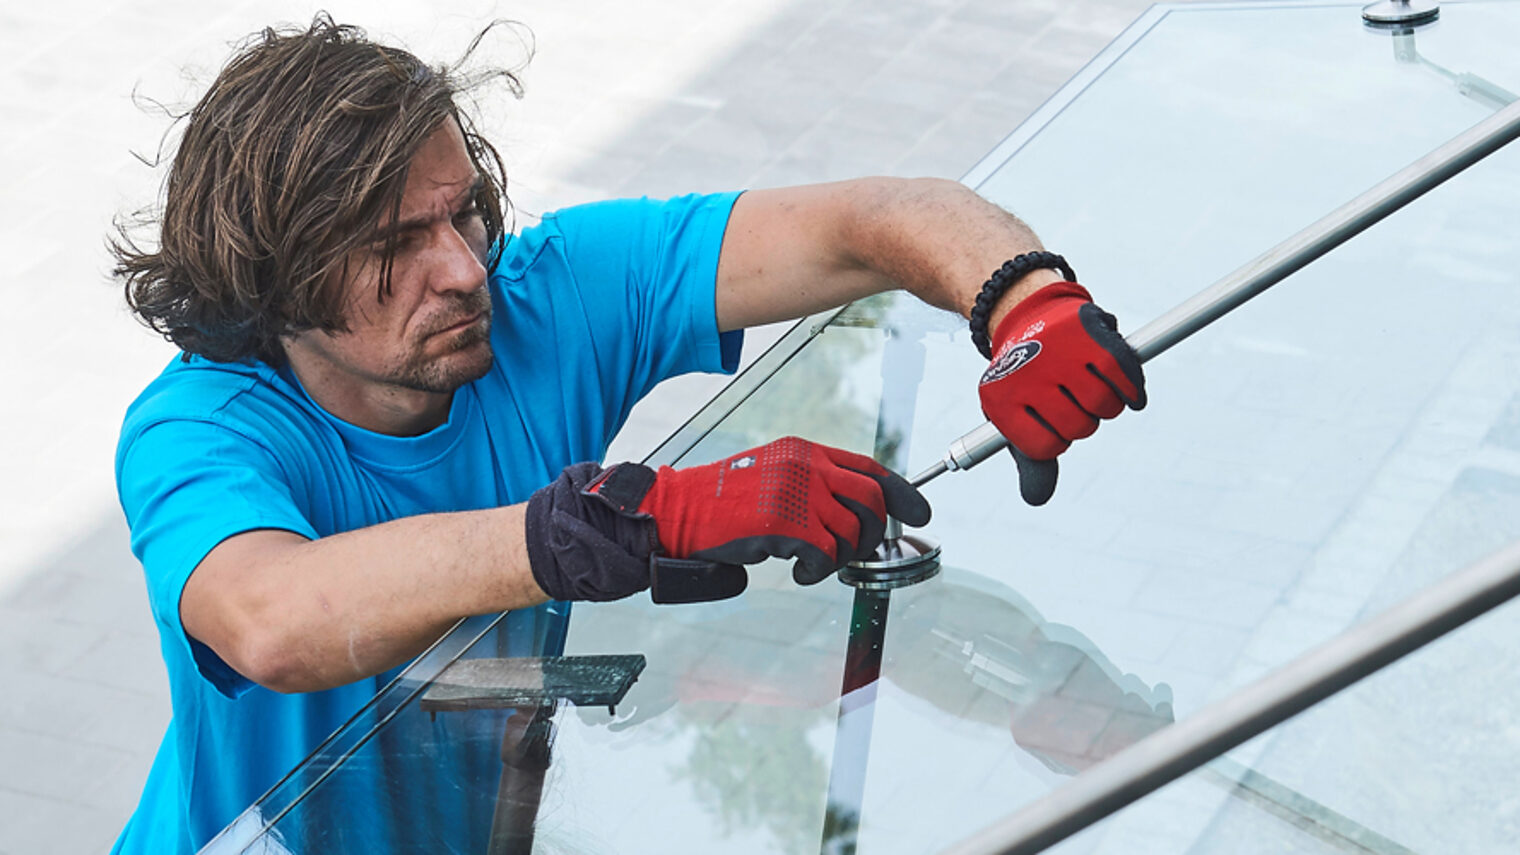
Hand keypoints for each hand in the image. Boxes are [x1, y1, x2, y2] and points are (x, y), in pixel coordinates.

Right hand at [631, 437, 930, 589]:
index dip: (902, 493)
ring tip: (813, 563)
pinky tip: (800, 572)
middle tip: (853, 554)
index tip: (921, 513)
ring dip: (841, 558)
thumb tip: (856, 515)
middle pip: (872, 502)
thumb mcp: (776, 478)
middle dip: (873, 535)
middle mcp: (807, 466)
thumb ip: (814, 487)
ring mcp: (796, 492)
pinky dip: (818, 572)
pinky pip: (826, 556)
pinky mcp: (784, 523)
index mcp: (807, 451)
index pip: (870, 469)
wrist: (679, 512)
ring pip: (853, 533)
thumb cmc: (724, 503)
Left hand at [978, 282, 1144, 504]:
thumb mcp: (1016, 417)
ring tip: (1089, 388)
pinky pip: (1123, 376)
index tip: (1050, 422)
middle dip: (1080, 420)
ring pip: (1102, 405)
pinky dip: (1132, 390)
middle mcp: (1027, 375)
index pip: (1044, 448)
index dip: (1056, 440)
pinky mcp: (1090, 335)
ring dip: (1105, 405)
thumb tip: (1036, 500)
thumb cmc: (1025, 377)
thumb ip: (1031, 460)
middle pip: (1077, 428)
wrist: (1027, 314)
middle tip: (1070, 399)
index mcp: (1000, 399)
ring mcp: (1059, 353)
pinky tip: (1131, 395)